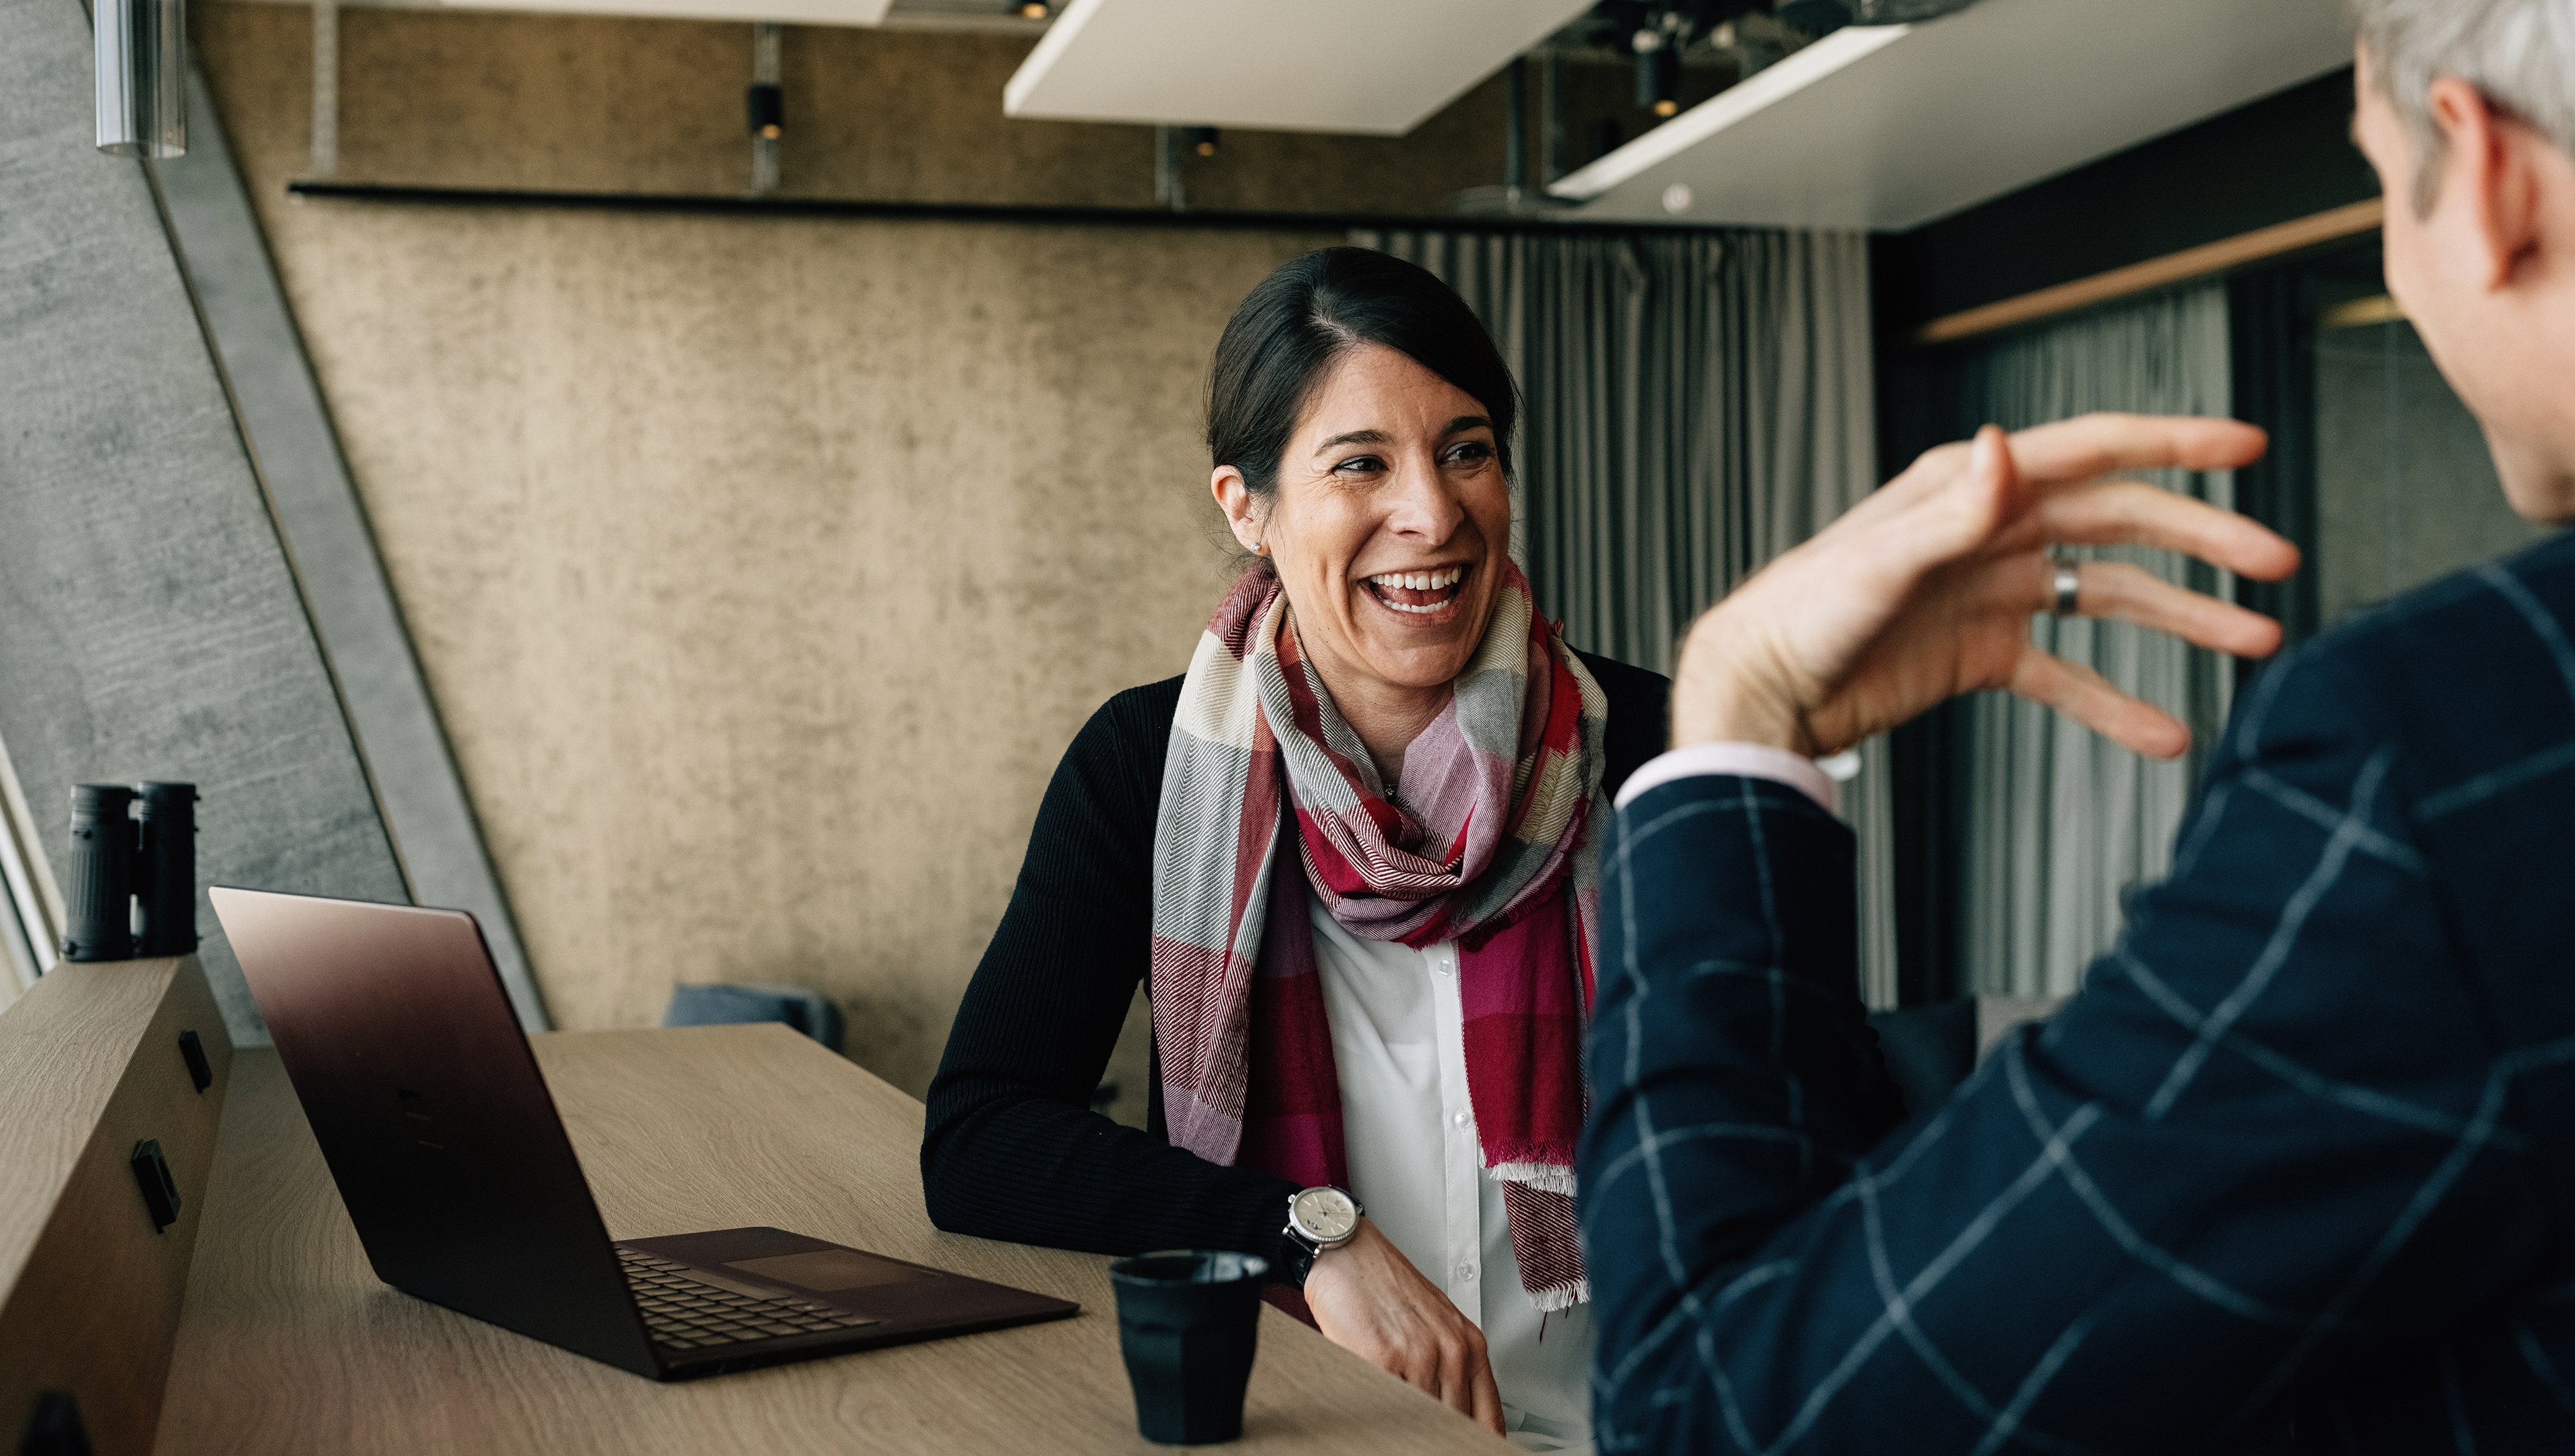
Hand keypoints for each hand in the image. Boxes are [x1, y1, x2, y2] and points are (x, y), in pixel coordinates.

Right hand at [1301, 1218, 1503, 1434]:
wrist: (1348, 1255)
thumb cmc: (1386, 1288)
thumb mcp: (1437, 1327)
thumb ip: (1452, 1371)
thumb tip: (1456, 1417)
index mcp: (1470, 1346)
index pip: (1489, 1419)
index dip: (1478, 1443)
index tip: (1469, 1448)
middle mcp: (1451, 1352)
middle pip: (1456, 1424)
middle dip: (1440, 1436)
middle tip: (1427, 1438)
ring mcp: (1418, 1356)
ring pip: (1422, 1420)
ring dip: (1409, 1427)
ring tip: (1394, 1419)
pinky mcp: (1381, 1358)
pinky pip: (1387, 1405)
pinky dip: (1380, 1414)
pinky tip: (1376, 1409)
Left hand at [1671, 414, 2298, 759]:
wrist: (1762, 689)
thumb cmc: (1802, 612)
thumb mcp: (1881, 558)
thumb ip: (1951, 510)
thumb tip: (2002, 445)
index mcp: (1973, 487)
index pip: (2094, 451)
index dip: (2174, 444)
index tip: (2247, 447)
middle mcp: (1992, 529)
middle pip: (2122, 522)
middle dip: (2203, 540)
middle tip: (2276, 563)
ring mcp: (1994, 591)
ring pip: (2110, 596)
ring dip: (2182, 618)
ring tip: (2253, 642)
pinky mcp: (1984, 653)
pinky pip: (2067, 674)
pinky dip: (2115, 702)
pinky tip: (2165, 732)